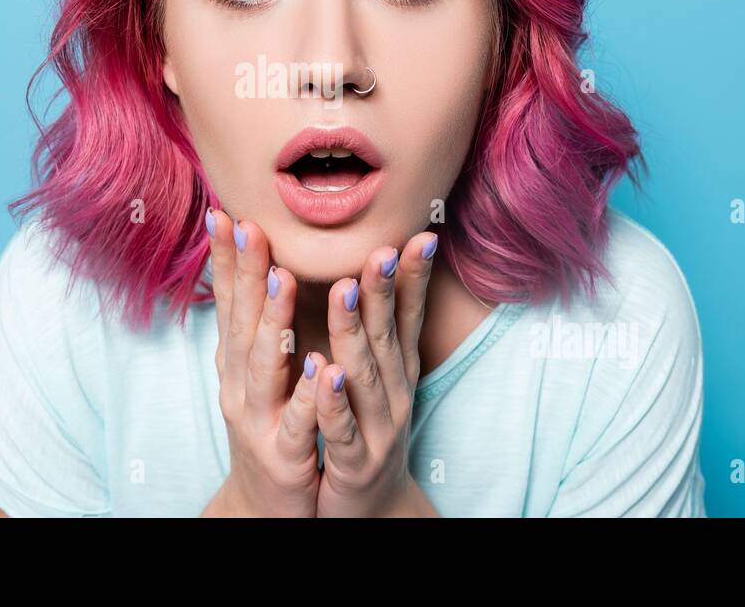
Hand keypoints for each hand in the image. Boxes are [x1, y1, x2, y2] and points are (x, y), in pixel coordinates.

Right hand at [201, 209, 322, 516]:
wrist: (266, 507)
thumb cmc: (270, 429)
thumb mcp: (259, 374)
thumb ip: (260, 325)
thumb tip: (259, 268)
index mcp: (238, 363)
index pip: (231, 301)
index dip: (228, 258)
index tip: (226, 211)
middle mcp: (239, 385)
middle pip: (242, 322)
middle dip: (247, 273)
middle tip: (251, 225)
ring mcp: (258, 420)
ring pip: (263, 367)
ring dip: (273, 320)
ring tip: (285, 279)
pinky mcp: (283, 454)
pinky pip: (295, 422)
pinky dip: (306, 395)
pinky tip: (319, 370)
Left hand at [313, 231, 438, 516]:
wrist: (370, 511)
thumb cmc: (368, 429)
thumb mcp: (380, 376)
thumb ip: (381, 327)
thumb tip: (385, 264)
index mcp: (397, 370)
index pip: (408, 315)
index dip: (415, 277)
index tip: (419, 234)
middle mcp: (396, 394)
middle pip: (389, 335)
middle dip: (384, 290)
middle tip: (381, 247)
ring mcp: (379, 429)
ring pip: (364, 375)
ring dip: (354, 332)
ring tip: (343, 291)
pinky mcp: (355, 462)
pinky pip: (342, 427)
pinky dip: (333, 400)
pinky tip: (324, 372)